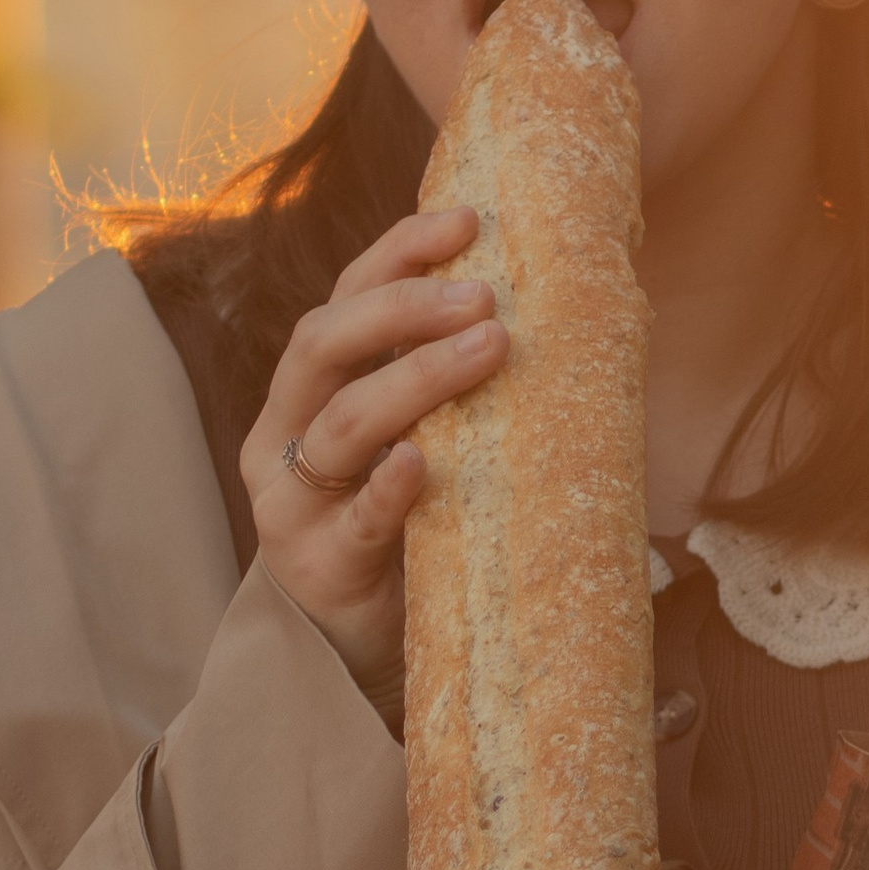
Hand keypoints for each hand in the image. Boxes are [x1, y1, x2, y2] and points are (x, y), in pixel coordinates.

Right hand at [238, 204, 506, 711]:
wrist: (365, 648)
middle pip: (324, 346)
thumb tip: (582, 306)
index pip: (343, 299)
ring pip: (341, 424)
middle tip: (483, 296)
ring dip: (415, 379)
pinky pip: (354, 522)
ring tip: (487, 348)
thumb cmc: (411, 527)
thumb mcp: (428, 443)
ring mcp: (293, 504)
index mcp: (311, 389)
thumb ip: (460, 386)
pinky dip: (386, 490)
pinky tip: (422, 464)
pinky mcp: (319, 570)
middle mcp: (286, 434)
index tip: (467, 221)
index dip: (396, 253)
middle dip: (402, 308)